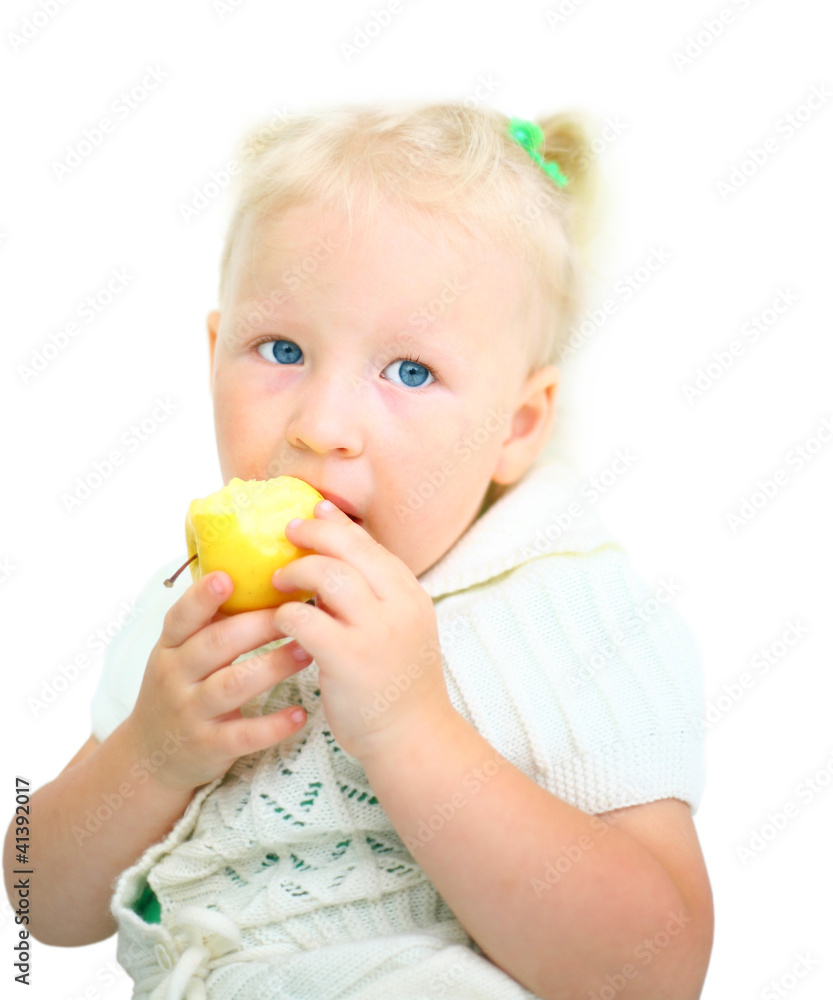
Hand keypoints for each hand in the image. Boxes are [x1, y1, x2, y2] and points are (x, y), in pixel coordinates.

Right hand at [124, 571, 310, 792]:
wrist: (152, 757)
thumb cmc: (181, 687)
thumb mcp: (181, 652)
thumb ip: (210, 620)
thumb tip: (258, 572)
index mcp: (171, 646)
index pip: (181, 617)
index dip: (201, 597)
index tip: (226, 578)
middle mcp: (176, 676)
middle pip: (217, 645)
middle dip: (259, 626)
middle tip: (296, 611)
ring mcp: (191, 712)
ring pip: (233, 685)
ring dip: (273, 666)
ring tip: (306, 651)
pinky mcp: (210, 746)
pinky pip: (244, 735)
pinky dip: (273, 725)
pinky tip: (301, 714)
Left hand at [271, 501, 455, 761]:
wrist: (413, 738)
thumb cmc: (397, 683)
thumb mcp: (400, 628)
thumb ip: (377, 595)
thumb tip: (337, 557)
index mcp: (411, 595)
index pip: (371, 545)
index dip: (338, 524)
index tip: (315, 510)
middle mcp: (399, 605)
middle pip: (350, 549)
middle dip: (314, 534)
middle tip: (288, 533)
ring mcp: (376, 631)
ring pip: (328, 575)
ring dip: (297, 571)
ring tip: (278, 580)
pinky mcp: (349, 658)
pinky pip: (306, 618)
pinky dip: (287, 613)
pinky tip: (281, 620)